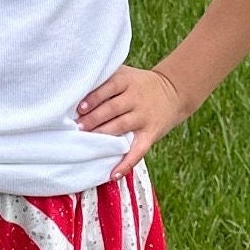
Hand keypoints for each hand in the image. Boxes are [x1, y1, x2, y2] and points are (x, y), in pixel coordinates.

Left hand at [76, 65, 187, 180]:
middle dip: (93, 119)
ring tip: (87, 142)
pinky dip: (126, 164)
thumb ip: (105, 79)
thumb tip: (75, 91)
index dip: (93, 98)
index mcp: (126, 81)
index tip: (79, 108)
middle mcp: (136, 98)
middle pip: (112, 108)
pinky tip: (113, 175)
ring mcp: (144, 117)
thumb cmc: (138, 84)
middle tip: (77, 128)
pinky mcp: (151, 133)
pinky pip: (138, 150)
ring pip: (121, 126)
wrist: (174, 91)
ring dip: (103, 135)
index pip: (108, 88)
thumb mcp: (125, 75)